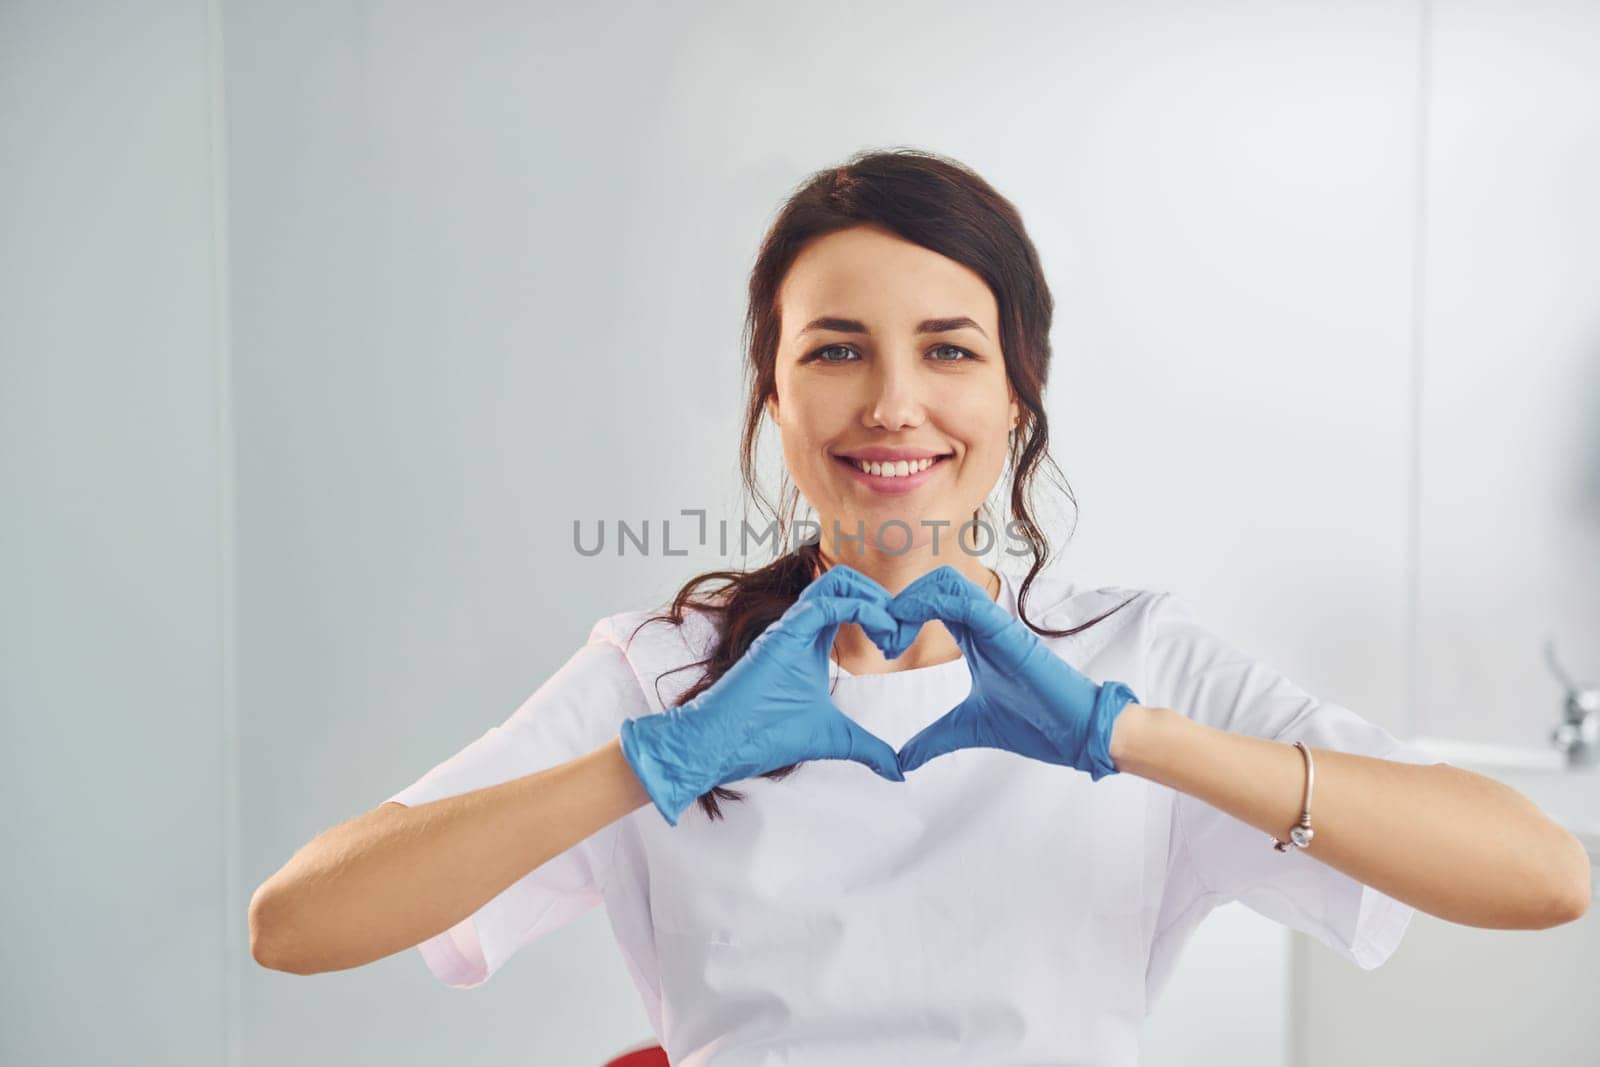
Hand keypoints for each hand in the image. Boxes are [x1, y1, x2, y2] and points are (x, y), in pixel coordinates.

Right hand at [620, 564, 905, 825]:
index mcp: (811, 640)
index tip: (897, 646)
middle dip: (882, 598)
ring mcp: (790, 626)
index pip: (849, 601)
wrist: (720, 745)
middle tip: (899, 636)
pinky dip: (862, 610)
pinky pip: (825, 604)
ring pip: (835, 580)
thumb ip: (868, 748)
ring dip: (874, 598)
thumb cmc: (765, 736)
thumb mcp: (834, 739)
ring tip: (890, 634)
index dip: (881, 612)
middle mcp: (801, 626)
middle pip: (845, 580)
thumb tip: (898, 772)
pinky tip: (879, 637)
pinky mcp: (782, 635)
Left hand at [887, 565, 1138, 779]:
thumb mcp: (967, 729)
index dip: (903, 614)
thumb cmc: (1035, 722)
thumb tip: (903, 761)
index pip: (933, 602)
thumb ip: (934, 739)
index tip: (885, 646)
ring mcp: (996, 625)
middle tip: (886, 641)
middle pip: (936, 583)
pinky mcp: (1007, 632)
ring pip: (948, 582)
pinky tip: (913, 626)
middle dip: (902, 603)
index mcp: (975, 637)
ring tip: (895, 637)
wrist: (1077, 733)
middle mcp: (984, 624)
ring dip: (913, 600)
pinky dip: (933, 603)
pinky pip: (967, 600)